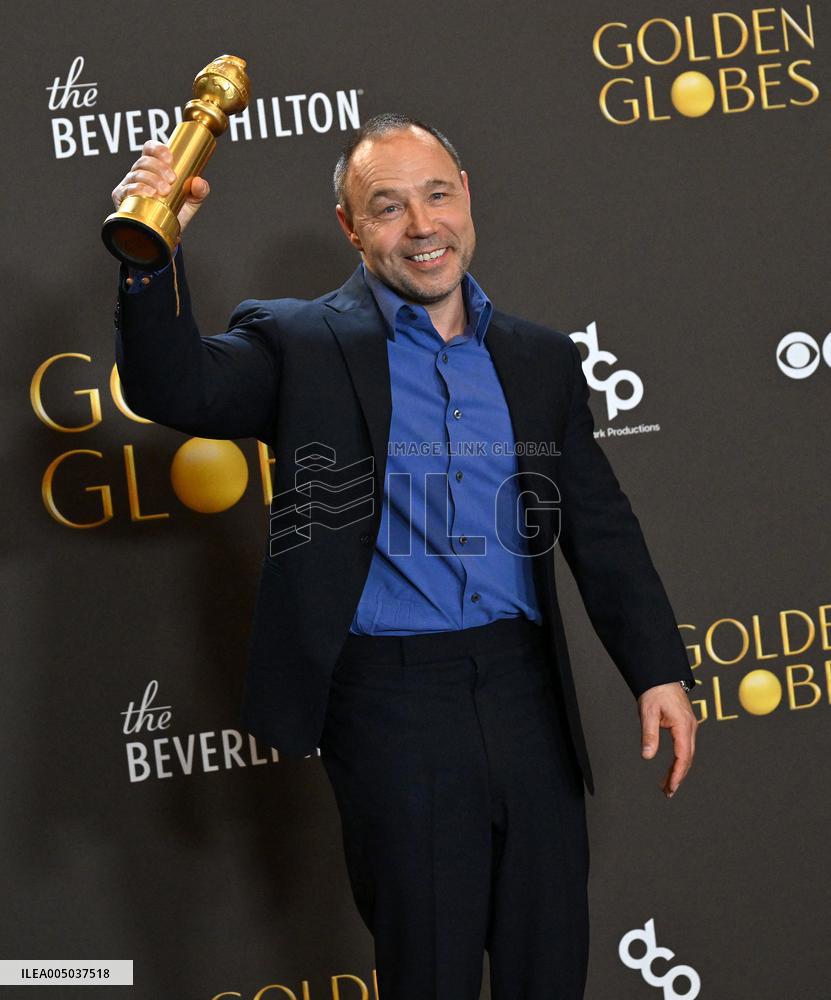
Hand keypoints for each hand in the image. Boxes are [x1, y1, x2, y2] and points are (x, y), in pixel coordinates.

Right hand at [110, 139, 209, 234]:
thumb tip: (199, 182)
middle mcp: (139, 173)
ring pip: (136, 174)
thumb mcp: (193, 200)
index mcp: (154, 167)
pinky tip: (149, 193)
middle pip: (144, 161)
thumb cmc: (177, 210)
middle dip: (159, 168)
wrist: (167, 233)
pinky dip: (138, 189)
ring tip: (164, 190)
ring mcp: (129, 184)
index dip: (158, 149)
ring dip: (151, 179)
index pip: (150, 149)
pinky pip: (126, 189)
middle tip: (172, 180)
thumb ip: (200, 190)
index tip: (170, 158)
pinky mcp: (122, 197)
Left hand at [638, 681, 697, 797]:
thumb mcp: (648, 713)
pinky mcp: (685, 725)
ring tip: (666, 786)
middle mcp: (690, 728)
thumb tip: (647, 756)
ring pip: (687, 754)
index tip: (670, 787)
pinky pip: (685, 748)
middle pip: (687, 759)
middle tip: (667, 793)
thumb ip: (649, 735)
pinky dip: (679, 761)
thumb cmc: (655, 691)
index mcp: (684, 726)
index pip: (683, 756)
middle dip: (678, 777)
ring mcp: (690, 727)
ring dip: (678, 771)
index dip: (677, 774)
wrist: (661, 674)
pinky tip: (671, 769)